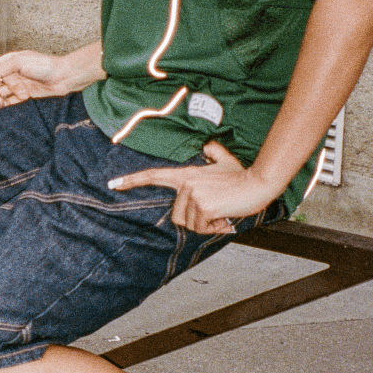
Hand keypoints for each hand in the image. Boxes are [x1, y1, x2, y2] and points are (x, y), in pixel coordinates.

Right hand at [0, 50, 69, 107]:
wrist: (65, 77)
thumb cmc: (44, 65)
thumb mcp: (19, 62)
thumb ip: (0, 71)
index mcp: (7, 62)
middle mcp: (10, 74)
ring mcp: (17, 85)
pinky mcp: (24, 97)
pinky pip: (9, 102)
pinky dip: (2, 104)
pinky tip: (0, 105)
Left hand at [106, 139, 274, 235]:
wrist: (259, 184)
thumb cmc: (242, 176)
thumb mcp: (224, 161)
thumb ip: (213, 152)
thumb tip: (207, 145)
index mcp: (187, 174)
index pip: (154, 175)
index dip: (132, 180)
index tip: (113, 183)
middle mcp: (187, 183)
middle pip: (177, 215)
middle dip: (196, 221)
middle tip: (215, 212)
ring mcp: (194, 194)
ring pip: (190, 223)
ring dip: (207, 225)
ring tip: (222, 213)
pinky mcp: (204, 206)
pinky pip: (202, 227)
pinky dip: (215, 227)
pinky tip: (225, 217)